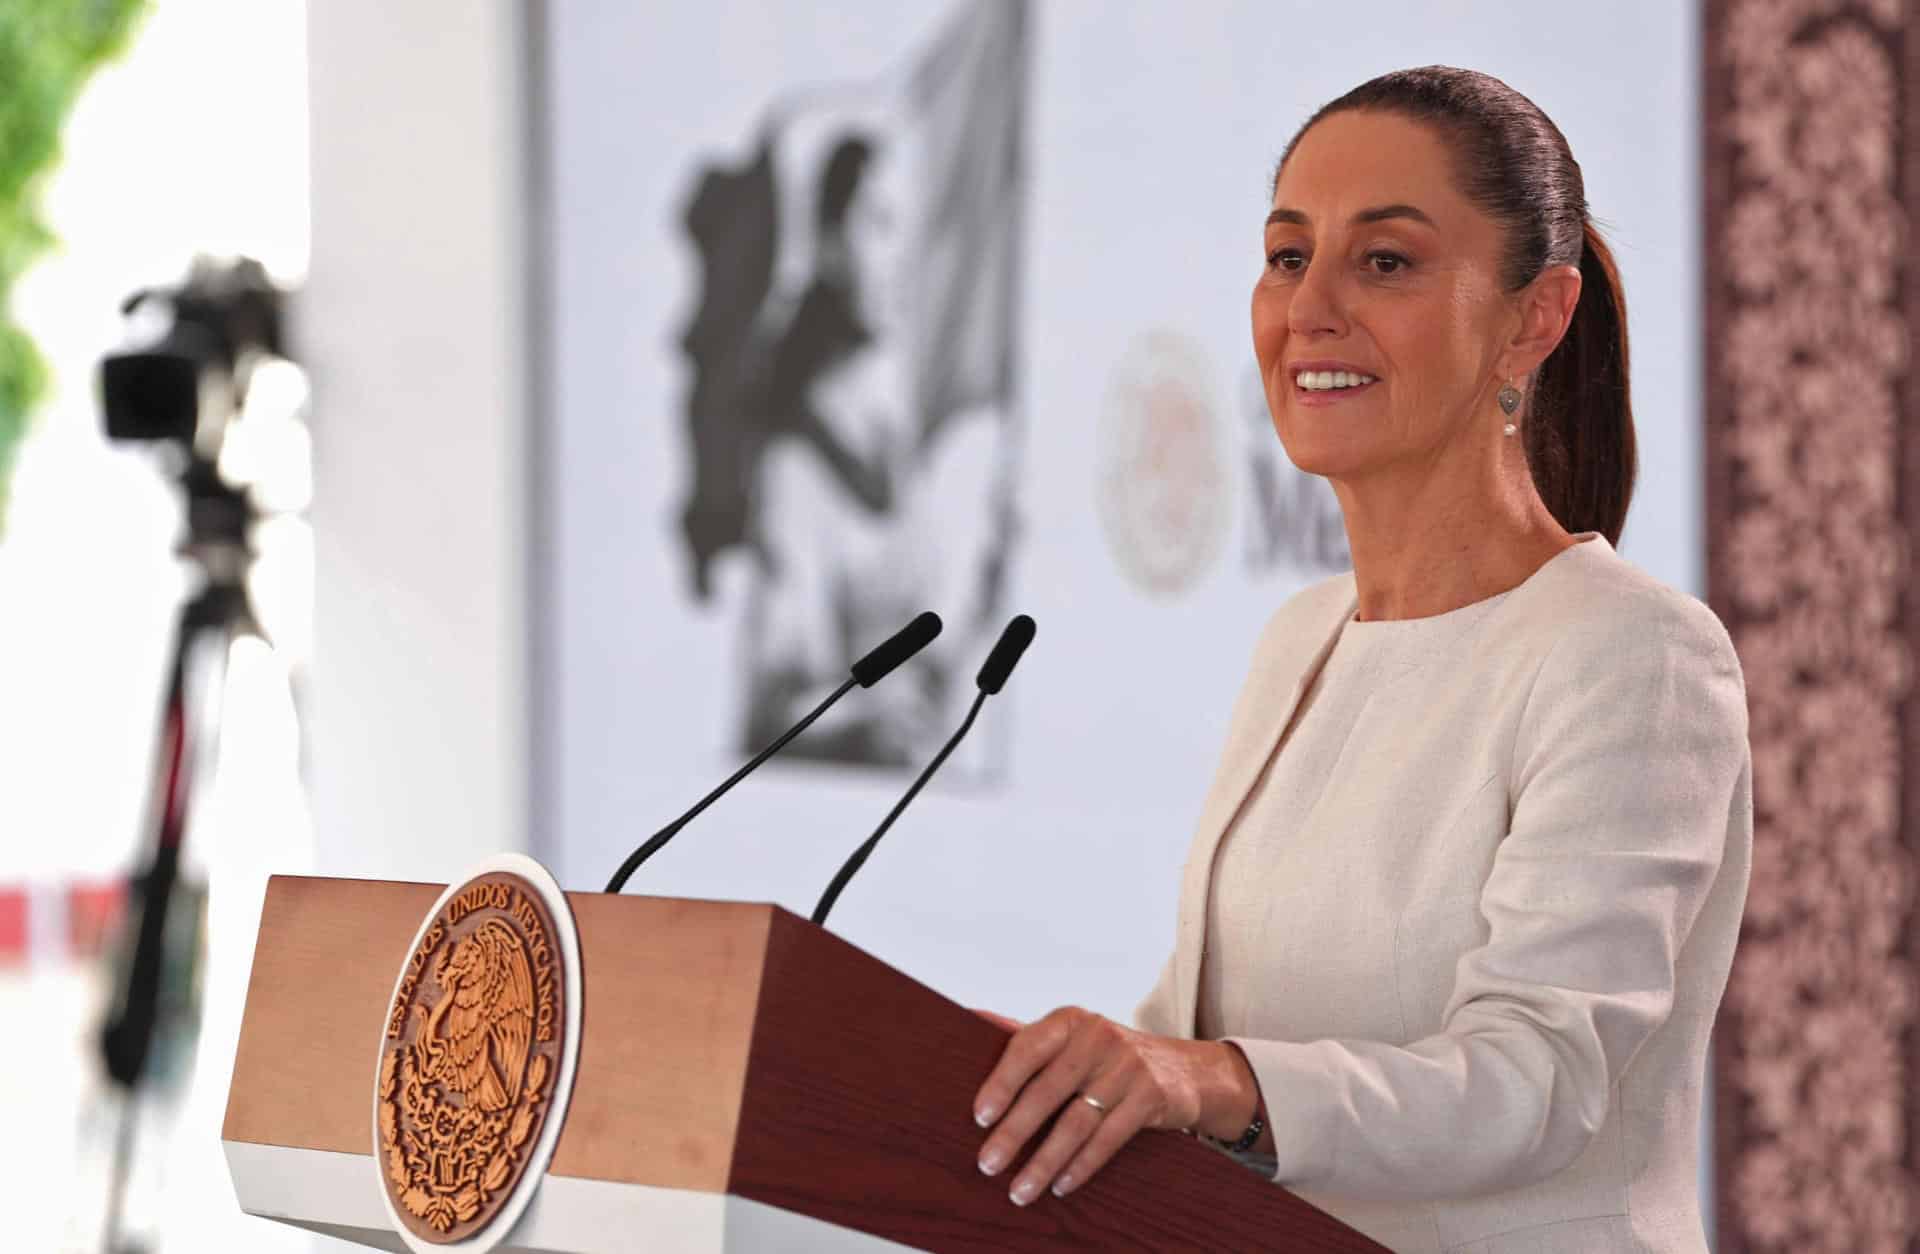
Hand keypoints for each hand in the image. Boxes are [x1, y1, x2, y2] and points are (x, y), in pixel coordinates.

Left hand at [970, 1006, 1260, 1204]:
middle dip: (1014, 1133)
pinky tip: (1060, 1186)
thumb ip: (1025, 1035)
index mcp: (1070, 1021)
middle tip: (988, 1165)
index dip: (1001, 1082)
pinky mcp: (1150, 1097)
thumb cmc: (1106, 1056)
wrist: (1181, 1069)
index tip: (979, 1117)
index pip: (1027, 1048)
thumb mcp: (1071, 1037)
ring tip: (1019, 1190)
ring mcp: (1128, 1067)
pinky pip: (1108, 1139)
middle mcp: (1099, 1037)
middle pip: (1048, 1091)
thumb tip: (970, 1017)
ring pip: (1077, 1122)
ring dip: (1045, 1162)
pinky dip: (1081, 1166)